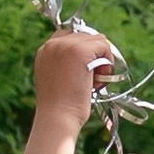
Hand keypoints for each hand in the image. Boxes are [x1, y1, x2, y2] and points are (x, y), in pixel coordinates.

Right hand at [18, 26, 119, 153]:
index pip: (70, 35)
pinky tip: (97, 81)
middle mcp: (53, 44)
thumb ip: (67, 64)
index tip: (85, 71)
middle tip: (89, 80)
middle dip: (94, 56)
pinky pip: (104, 46)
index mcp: (45, 50)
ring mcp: (66, 45)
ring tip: (93, 82)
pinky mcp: (80, 50)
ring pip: (98, 40)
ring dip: (102, 60)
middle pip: (87, 36)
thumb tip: (91, 59)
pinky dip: (108, 64)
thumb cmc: (61, 107)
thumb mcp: (58, 79)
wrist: (57, 117)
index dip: (84, 51)